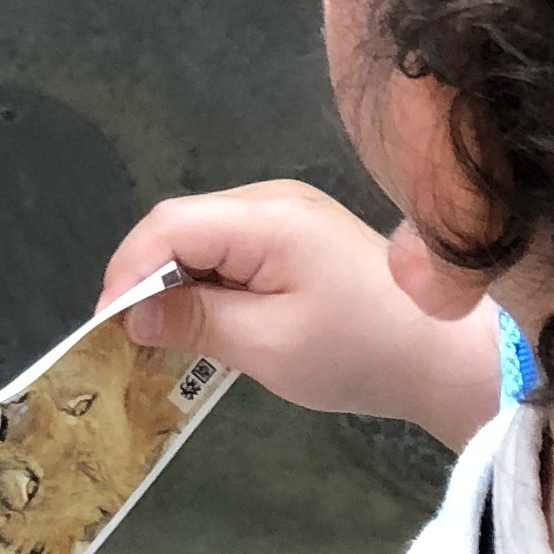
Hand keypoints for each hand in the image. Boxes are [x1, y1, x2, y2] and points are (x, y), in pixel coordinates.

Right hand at [98, 179, 500, 445]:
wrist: (445, 354)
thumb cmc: (358, 350)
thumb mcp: (267, 345)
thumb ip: (195, 321)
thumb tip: (131, 314)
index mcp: (267, 217)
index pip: (170, 225)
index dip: (128, 270)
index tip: (108, 325)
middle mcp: (274, 200)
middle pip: (184, 224)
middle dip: (148, 276)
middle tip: (129, 336)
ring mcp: (291, 213)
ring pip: (206, 236)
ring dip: (178, 279)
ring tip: (163, 334)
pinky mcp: (302, 235)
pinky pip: (235, 246)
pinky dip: (210, 279)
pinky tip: (207, 319)